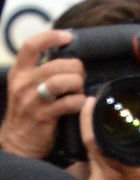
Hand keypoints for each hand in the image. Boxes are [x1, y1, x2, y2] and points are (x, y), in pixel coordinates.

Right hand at [0, 30, 84, 159]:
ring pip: (60, 81)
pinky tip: (80, 104)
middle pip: (54, 64)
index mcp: (19, 73)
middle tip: (81, 76)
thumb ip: (40, 75)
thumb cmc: (28, 114)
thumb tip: (67, 63)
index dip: (51, 37)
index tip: (67, 37)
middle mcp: (24, 83)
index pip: (31, 45)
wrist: (18, 143)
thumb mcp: (26, 89)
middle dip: (74, 68)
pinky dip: (78, 102)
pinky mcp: (44, 116)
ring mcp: (33, 100)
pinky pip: (67, 103)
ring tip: (79, 91)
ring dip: (77, 84)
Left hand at [79, 97, 139, 179]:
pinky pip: (90, 165)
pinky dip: (96, 158)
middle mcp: (110, 175)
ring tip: (99, 132)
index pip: (102, 137)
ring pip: (89, 152)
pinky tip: (103, 156)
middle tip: (89, 106)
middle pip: (89, 141)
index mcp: (131, 169)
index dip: (92, 117)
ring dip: (93, 141)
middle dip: (87, 121)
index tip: (92, 102)